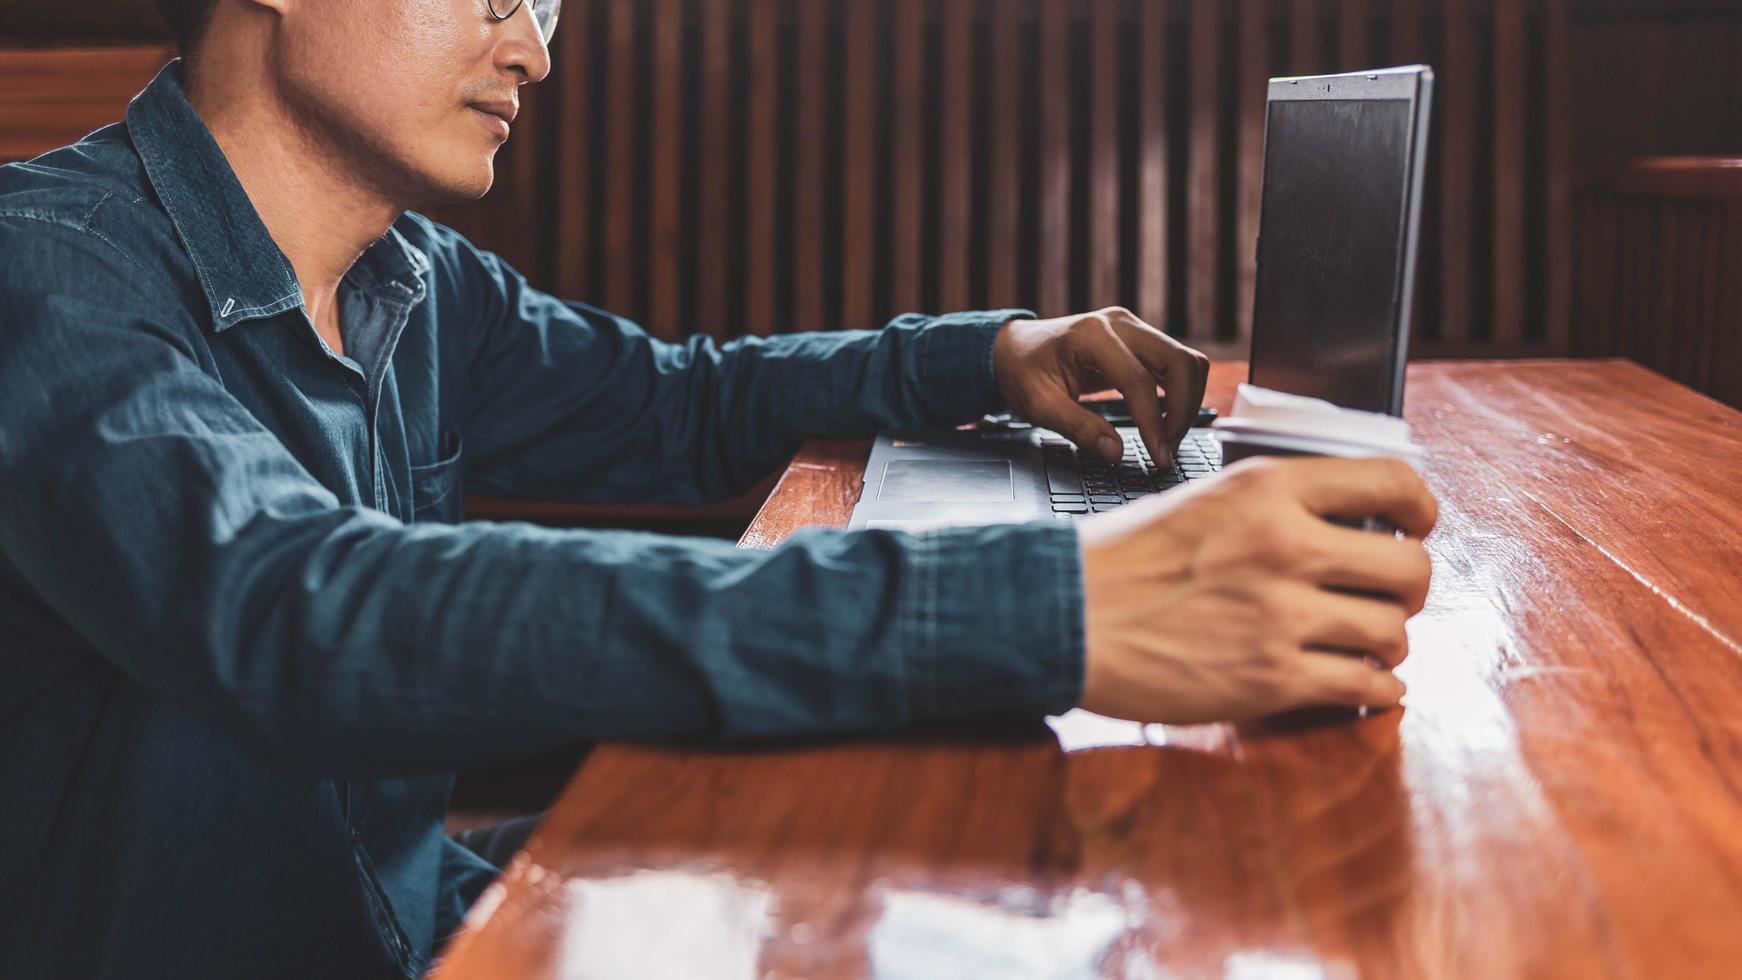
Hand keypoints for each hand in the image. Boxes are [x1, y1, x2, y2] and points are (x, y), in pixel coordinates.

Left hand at [993, 307, 1210, 467]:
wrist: (1016, 348)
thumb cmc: (1023, 371)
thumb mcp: (1039, 405)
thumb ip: (1078, 428)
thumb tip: (1115, 452)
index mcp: (1092, 334)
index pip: (1139, 381)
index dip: (1153, 423)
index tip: (1158, 456)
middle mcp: (1120, 324)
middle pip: (1180, 362)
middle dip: (1183, 410)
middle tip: (1166, 449)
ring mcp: (1134, 329)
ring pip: (1187, 361)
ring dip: (1187, 402)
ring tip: (1167, 438)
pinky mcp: (1141, 341)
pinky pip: (1176, 364)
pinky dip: (1180, 393)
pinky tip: (1166, 421)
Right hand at [1076, 456, 1437, 723]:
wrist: (1064, 613)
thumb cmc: (1121, 560)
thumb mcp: (1203, 499)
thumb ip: (1273, 505)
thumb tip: (1342, 527)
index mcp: (1268, 489)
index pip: (1392, 482)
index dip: (1422, 509)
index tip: (1418, 527)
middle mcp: (1285, 545)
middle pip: (1410, 568)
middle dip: (1408, 589)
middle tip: (1384, 598)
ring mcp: (1281, 614)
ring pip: (1392, 632)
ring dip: (1385, 643)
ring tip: (1359, 645)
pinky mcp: (1271, 678)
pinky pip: (1365, 686)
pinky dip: (1372, 688)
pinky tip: (1354, 682)